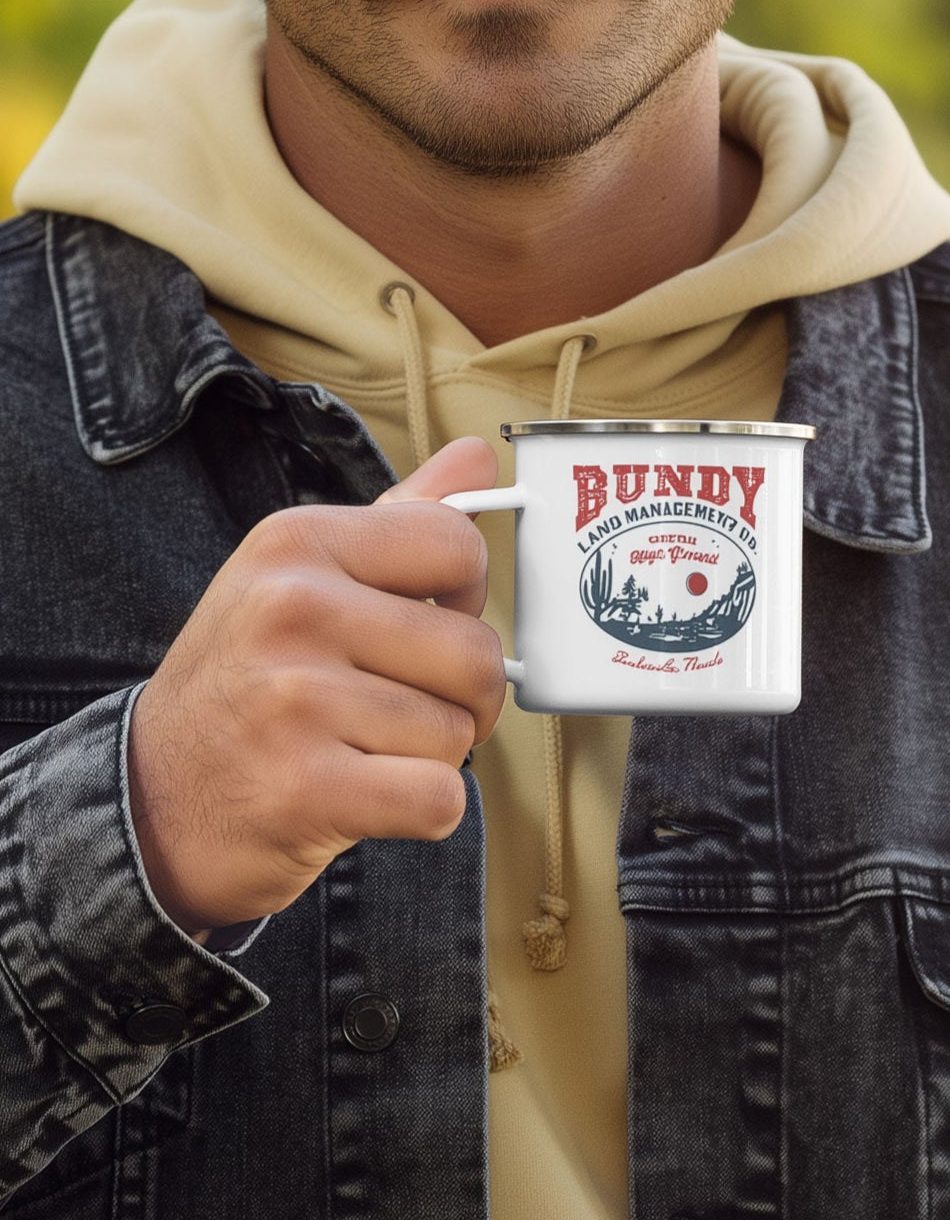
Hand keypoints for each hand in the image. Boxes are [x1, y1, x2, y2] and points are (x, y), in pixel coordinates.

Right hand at [127, 437, 505, 934]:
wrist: (152, 798)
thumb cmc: (249, 680)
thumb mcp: (303, 576)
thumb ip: (401, 517)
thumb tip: (480, 456)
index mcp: (297, 541)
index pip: (458, 546)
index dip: (464, 599)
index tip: (422, 626)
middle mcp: (292, 607)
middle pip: (475, 653)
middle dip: (461, 697)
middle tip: (397, 710)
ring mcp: (294, 700)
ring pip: (459, 732)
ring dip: (430, 757)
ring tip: (360, 750)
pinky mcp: (304, 789)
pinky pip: (440, 798)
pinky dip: (423, 811)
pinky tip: (366, 796)